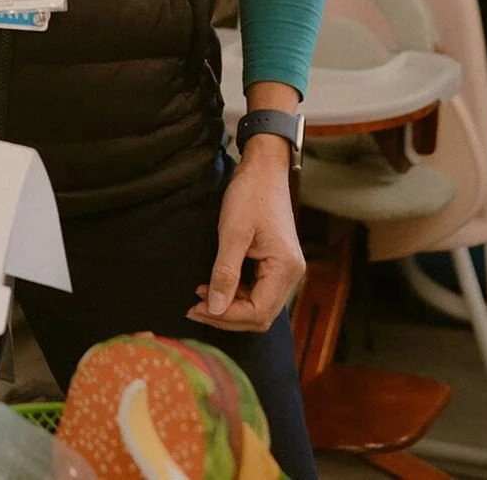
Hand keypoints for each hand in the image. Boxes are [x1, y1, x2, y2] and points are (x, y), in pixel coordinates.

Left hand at [186, 140, 304, 333]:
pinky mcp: (277, 264)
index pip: (258, 312)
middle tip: (194, 307)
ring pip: (258, 306)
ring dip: (230, 306)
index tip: (197, 308)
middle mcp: (291, 274)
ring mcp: (285, 270)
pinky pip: (258, 291)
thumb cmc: (250, 194)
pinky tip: (215, 286)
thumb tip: (214, 309)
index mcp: (285, 268)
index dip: (226, 316)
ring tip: (201, 296)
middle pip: (260, 315)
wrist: (263, 169)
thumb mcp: (232, 233)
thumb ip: (225, 273)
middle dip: (226, 315)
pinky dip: (237, 294)